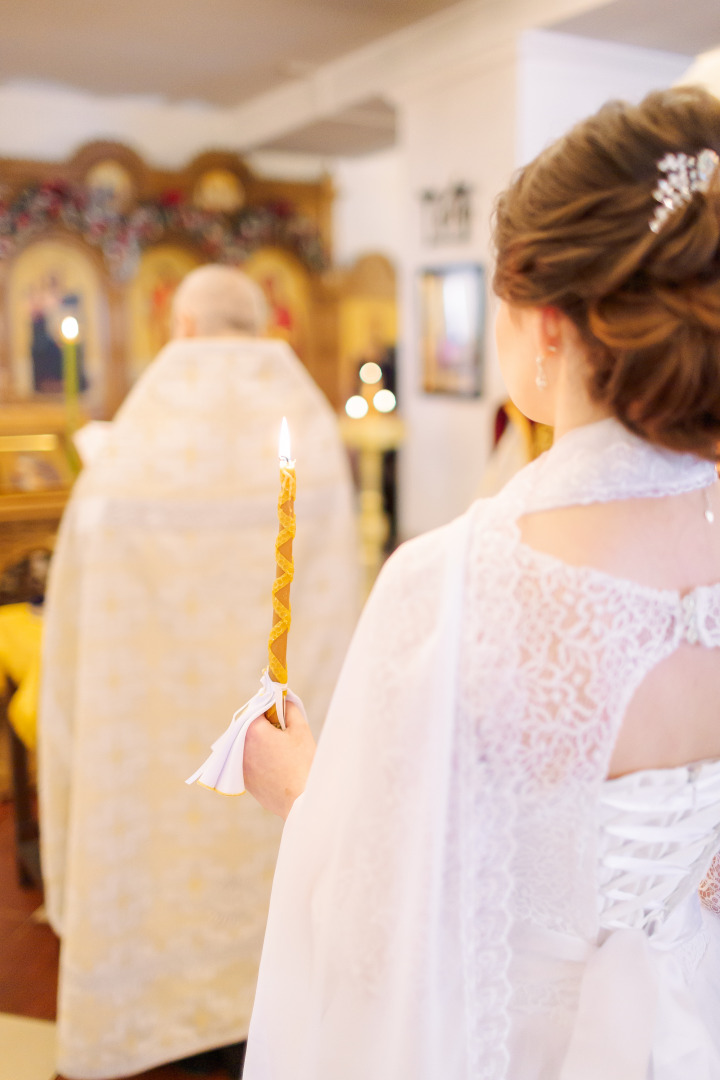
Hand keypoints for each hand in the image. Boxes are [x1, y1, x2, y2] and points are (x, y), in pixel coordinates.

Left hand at [243, 699, 315, 819]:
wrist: (301, 800)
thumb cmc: (303, 763)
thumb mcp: (300, 729)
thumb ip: (290, 708)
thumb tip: (284, 700)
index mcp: (252, 730)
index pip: (258, 708)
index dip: (270, 708)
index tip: (281, 711)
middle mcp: (240, 746)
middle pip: (249, 725)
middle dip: (263, 723)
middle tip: (282, 728)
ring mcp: (239, 765)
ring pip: (246, 743)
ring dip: (258, 740)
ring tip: (279, 746)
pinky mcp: (243, 780)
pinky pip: (246, 760)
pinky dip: (255, 756)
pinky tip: (273, 761)